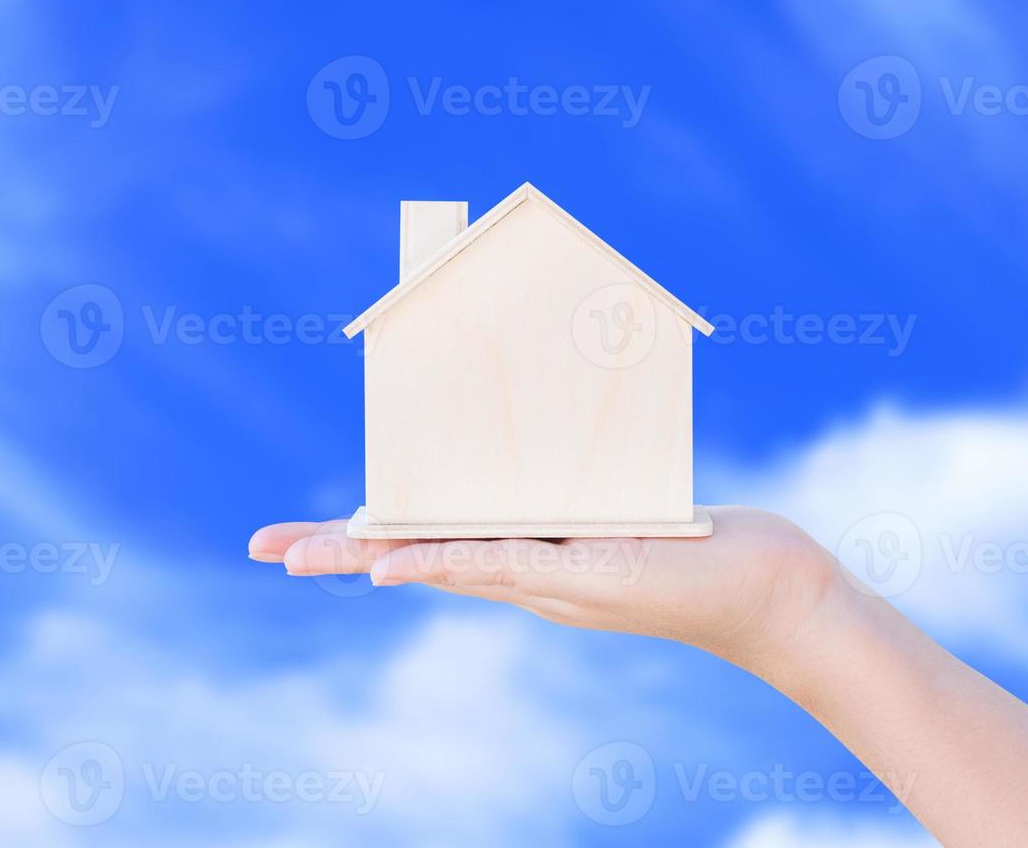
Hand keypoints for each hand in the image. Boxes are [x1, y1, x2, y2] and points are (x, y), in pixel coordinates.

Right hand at [248, 506, 846, 670]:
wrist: (766, 591)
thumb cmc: (701, 543)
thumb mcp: (625, 501)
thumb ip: (579, 485)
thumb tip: (548, 437)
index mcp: (528, 553)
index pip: (429, 542)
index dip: (366, 536)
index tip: (306, 532)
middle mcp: (526, 573)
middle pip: (412, 557)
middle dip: (335, 552)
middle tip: (261, 548)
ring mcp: (546, 580)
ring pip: (436, 564)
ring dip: (364, 558)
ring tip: (296, 556)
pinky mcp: (577, 576)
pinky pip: (494, 565)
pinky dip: (437, 562)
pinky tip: (390, 563)